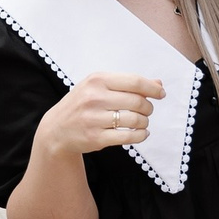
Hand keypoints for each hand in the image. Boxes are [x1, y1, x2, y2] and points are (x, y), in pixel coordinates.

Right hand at [36, 72, 165, 156]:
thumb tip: (158, 83)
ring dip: (144, 122)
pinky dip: (141, 136)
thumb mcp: (98, 87)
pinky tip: (141, 133)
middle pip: (137, 102)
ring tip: (142, 123)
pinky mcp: (96, 138)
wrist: (56, 129)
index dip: (153, 88)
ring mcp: (94, 119)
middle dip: (148, 107)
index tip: (161, 93)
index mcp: (96, 80)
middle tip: (147, 111)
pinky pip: (128, 137)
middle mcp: (94, 98)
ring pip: (135, 120)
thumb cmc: (81, 104)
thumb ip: (127, 84)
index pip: (134, 82)